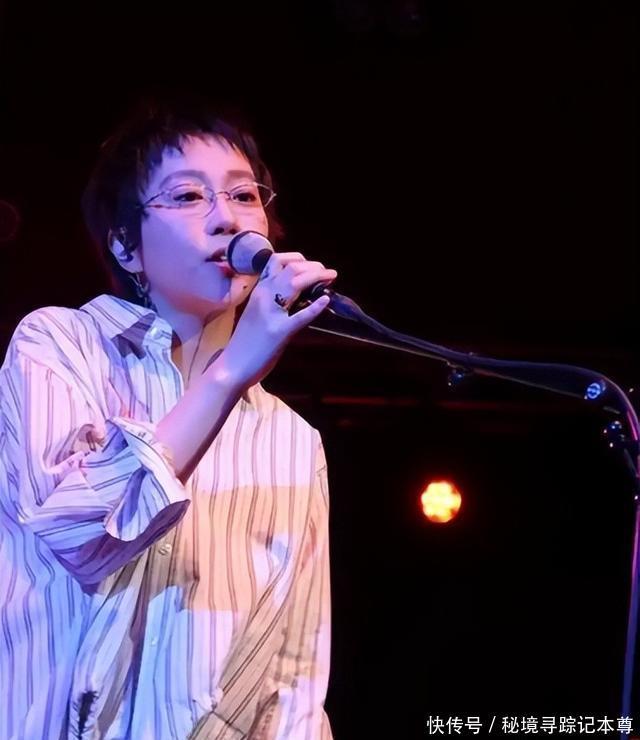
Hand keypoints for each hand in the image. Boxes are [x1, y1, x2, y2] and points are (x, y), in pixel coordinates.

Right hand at [220, 252, 336, 389]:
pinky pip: (300, 316)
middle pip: (291, 268)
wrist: (232, 366)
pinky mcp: (279, 332)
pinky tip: (326, 300)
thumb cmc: (245, 342)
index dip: (297, 258)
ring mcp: (271, 313)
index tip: (311, 265)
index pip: (276, 261)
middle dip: (314, 266)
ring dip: (317, 276)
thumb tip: (295, 295)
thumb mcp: (256, 313)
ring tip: (331, 276)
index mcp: (258, 291)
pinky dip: (316, 307)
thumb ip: (272, 301)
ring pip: (295, 282)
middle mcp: (263, 296)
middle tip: (328, 272)